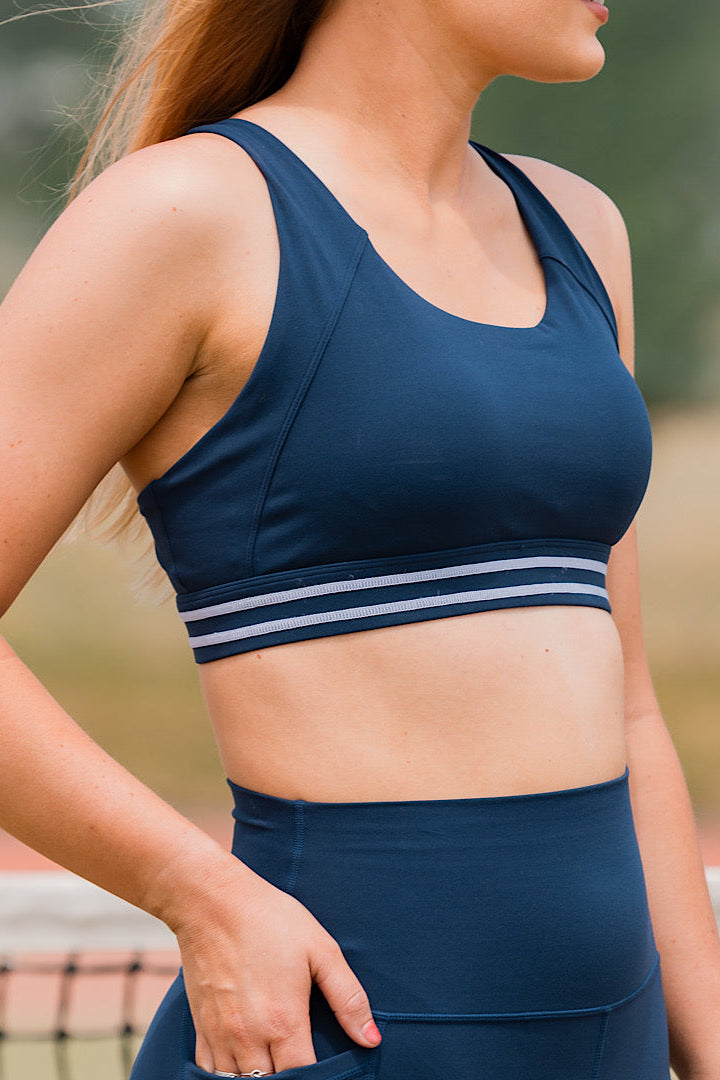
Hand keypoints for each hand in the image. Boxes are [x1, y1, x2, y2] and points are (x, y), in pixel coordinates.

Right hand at [172, 861, 381, 1075]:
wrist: (213, 901)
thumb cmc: (271, 920)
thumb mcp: (321, 949)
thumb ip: (348, 998)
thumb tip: (371, 1039)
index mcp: (284, 1022)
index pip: (305, 1078)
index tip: (327, 1070)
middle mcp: (250, 1038)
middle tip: (301, 1062)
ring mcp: (221, 1036)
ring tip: (275, 1065)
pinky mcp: (201, 1028)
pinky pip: (209, 1073)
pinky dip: (227, 1077)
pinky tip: (243, 1067)